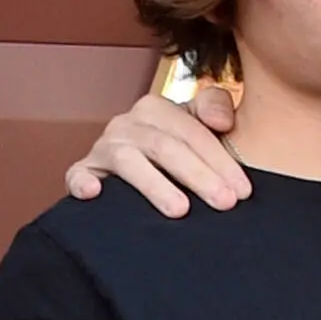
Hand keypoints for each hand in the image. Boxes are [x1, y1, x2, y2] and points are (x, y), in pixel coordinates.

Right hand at [64, 80, 250, 216]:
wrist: (140, 173)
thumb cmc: (177, 154)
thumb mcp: (198, 127)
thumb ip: (215, 109)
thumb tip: (222, 121)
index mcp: (156, 109)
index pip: (192, 132)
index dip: (220, 160)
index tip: (242, 191)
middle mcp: (128, 124)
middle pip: (165, 147)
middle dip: (198, 175)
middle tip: (224, 203)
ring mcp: (104, 149)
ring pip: (129, 161)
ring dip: (155, 186)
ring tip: (180, 211)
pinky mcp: (84, 173)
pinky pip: (78, 175)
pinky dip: (84, 182)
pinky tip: (94, 194)